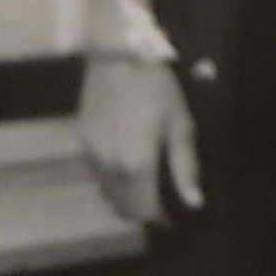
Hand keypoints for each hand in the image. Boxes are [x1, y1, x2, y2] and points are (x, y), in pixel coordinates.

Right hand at [79, 58, 199, 223]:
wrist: (117, 56)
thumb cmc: (156, 88)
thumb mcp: (180, 124)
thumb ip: (185, 166)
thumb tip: (193, 202)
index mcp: (136, 165)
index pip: (144, 210)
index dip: (159, 219)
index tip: (173, 218)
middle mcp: (109, 168)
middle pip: (123, 208)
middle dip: (142, 212)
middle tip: (161, 204)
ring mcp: (92, 156)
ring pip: (107, 194)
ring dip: (125, 198)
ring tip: (145, 187)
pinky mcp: (82, 142)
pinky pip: (98, 175)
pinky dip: (112, 181)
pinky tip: (126, 166)